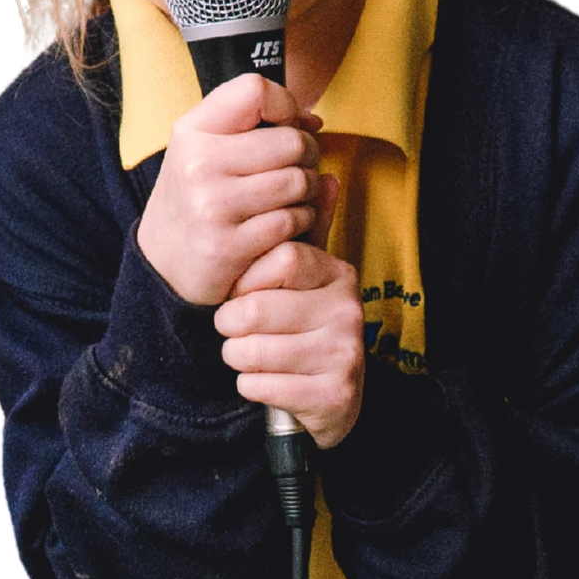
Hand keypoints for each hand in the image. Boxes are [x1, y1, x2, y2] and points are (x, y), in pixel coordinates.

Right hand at [136, 73, 332, 307]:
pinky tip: (288, 223)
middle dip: (308, 154)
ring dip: (310, 190)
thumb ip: (254, 124)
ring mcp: (213, 206)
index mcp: (192, 131)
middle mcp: (198, 164)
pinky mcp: (229, 246)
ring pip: (299, 182)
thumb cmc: (197, 197)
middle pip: (291, 141)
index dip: (286, 105)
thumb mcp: (206, 149)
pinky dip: (302, 221)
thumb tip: (313, 120)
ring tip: (296, 196)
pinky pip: (292, 221)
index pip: (256, 91)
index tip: (286, 125)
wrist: (163, 263)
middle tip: (299, 167)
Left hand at [214, 204, 364, 449]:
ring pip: (252, 350)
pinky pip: (260, 386)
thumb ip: (307, 233)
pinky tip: (267, 383)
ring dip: (237, 357)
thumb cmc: (302, 331)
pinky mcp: (334, 395)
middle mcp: (348, 310)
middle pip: (257, 308)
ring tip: (250, 356)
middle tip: (235, 331)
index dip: (247, 278)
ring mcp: (345, 354)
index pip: (280, 257)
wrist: (332, 401)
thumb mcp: (303, 281)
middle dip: (231, 325)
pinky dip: (251, 387)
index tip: (242, 292)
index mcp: (339, 274)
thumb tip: (326, 178)